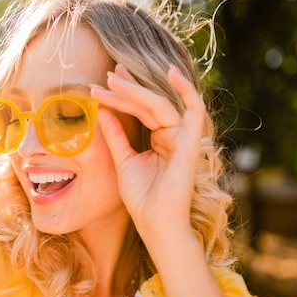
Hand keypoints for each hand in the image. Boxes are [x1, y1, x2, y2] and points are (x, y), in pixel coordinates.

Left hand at [90, 63, 205, 239]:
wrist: (154, 223)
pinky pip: (195, 111)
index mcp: (160, 139)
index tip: (105, 80)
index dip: (125, 93)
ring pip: (160, 104)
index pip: (141, 109)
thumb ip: (115, 134)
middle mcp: (173, 135)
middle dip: (127, 88)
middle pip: (149, 103)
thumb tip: (102, 110)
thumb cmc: (142, 197)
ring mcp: (183, 138)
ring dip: (136, 91)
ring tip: (113, 79)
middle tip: (106, 75)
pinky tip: (173, 73)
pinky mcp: (190, 144)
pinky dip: (187, 91)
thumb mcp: (123, 160)